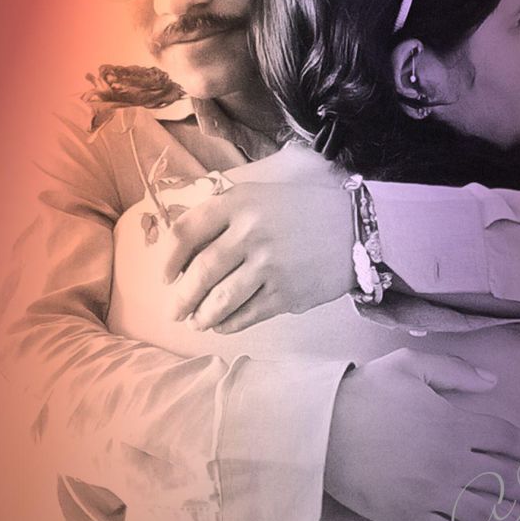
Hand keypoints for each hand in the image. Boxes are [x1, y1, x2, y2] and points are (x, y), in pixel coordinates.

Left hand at [161, 180, 354, 329]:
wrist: (354, 228)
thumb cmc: (300, 210)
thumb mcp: (259, 196)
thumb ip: (224, 215)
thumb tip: (184, 252)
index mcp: (238, 203)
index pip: (186, 232)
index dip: (169, 259)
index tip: (165, 276)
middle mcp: (250, 232)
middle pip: (200, 272)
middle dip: (182, 298)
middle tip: (174, 311)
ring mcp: (269, 265)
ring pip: (220, 300)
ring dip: (201, 316)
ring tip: (196, 322)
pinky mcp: (286, 293)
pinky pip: (246, 315)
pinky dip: (228, 324)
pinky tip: (221, 325)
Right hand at [325, 349, 519, 520]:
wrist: (322, 428)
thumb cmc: (365, 392)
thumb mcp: (408, 365)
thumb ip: (453, 370)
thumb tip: (492, 382)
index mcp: (453, 424)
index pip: (506, 438)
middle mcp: (451, 462)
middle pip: (504, 478)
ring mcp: (432, 493)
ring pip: (486, 513)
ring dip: (509, 518)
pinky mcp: (411, 517)